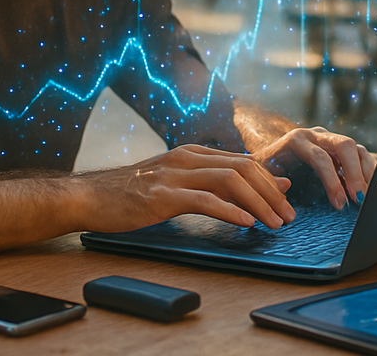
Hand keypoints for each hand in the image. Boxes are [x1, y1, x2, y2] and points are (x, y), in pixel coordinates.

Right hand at [77, 144, 294, 231]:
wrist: (88, 197)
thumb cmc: (130, 194)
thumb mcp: (172, 183)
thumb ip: (206, 184)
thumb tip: (245, 190)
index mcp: (191, 153)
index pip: (242, 161)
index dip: (269, 179)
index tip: (286, 198)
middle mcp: (186, 158)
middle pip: (243, 168)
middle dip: (271, 192)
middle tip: (288, 216)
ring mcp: (174, 175)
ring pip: (231, 181)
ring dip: (259, 203)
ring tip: (274, 223)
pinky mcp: (163, 196)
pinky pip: (205, 200)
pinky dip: (231, 211)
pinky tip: (245, 223)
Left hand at [249, 127, 376, 209]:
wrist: (270, 154)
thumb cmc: (265, 168)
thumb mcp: (261, 174)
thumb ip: (269, 181)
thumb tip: (286, 187)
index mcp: (297, 140)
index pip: (319, 157)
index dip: (332, 182)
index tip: (340, 205)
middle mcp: (317, 135)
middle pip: (344, 145)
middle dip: (354, 173)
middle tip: (360, 200)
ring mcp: (331, 139)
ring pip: (356, 149)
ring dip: (365, 173)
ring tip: (367, 198)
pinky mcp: (341, 148)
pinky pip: (361, 155)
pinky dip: (368, 172)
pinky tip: (368, 190)